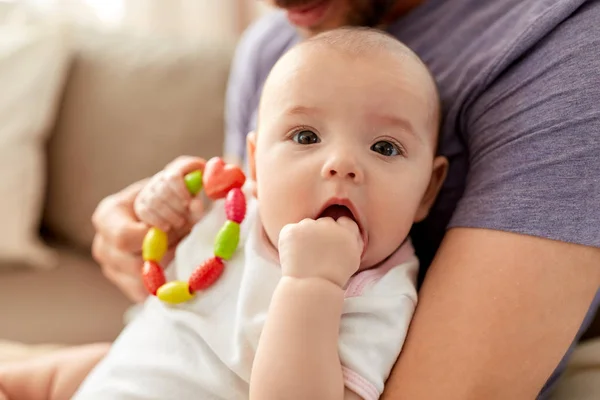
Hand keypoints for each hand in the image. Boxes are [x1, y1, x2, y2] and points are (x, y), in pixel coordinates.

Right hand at [91, 156, 204, 301]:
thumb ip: (188, 171)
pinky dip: (166, 283)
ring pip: (141, 284)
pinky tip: (175, 264)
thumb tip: (198, 187)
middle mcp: (103, 244)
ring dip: (167, 269)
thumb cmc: (171, 194)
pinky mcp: (126, 287)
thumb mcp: (178, 176)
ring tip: (177, 249)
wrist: (168, 215)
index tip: (173, 225)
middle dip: (164, 253)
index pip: (126, 238)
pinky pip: (147, 295)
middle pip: (133, 265)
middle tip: (180, 239)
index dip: (154, 236)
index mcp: (107, 215)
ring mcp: (112, 269)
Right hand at [134, 157, 205, 231]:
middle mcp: (163, 176)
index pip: (175, 174)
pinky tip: (167, 226)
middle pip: (164, 187)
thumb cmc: (191, 209)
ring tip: (179, 223)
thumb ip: (198, 207)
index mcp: (180, 169)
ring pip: (155, 200)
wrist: (177, 217)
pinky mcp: (141, 202)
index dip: (181, 188)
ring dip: (169, 215)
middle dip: (176, 205)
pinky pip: (146, 211)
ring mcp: (149, 188)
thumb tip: (194, 203)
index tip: (188, 202)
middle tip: (185, 216)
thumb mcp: (197, 208)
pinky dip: (157, 221)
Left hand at [278, 217, 362, 287]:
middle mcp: (328, 225)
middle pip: (325, 223)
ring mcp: (308, 226)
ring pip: (307, 225)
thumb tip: (350, 233)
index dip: (338, 232)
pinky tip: (293, 255)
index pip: (344, 221)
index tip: (332, 243)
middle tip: (316, 253)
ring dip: (305, 236)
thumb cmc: (333, 279)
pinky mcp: (291, 230)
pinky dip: (290, 241)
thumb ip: (352, 243)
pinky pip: (290, 231)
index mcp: (346, 232)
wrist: (311, 286)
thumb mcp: (353, 261)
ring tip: (304, 257)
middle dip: (321, 234)